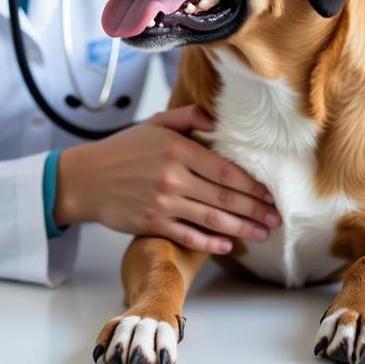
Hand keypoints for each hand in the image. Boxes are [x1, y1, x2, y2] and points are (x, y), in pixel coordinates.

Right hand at [56, 104, 281, 254]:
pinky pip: (189, 236)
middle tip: (276, 218)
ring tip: (263, 234)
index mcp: (177, 150)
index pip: (225, 170)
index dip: (251, 184)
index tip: (269, 193)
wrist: (88, 178)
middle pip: (224, 197)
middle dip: (255, 210)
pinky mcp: (153, 224)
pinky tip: (229, 246)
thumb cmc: (124, 149)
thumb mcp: (156, 123)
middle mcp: (173, 177)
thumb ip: (189, 117)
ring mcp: (163, 203)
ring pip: (212, 219)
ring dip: (242, 229)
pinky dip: (211, 244)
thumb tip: (219, 120)